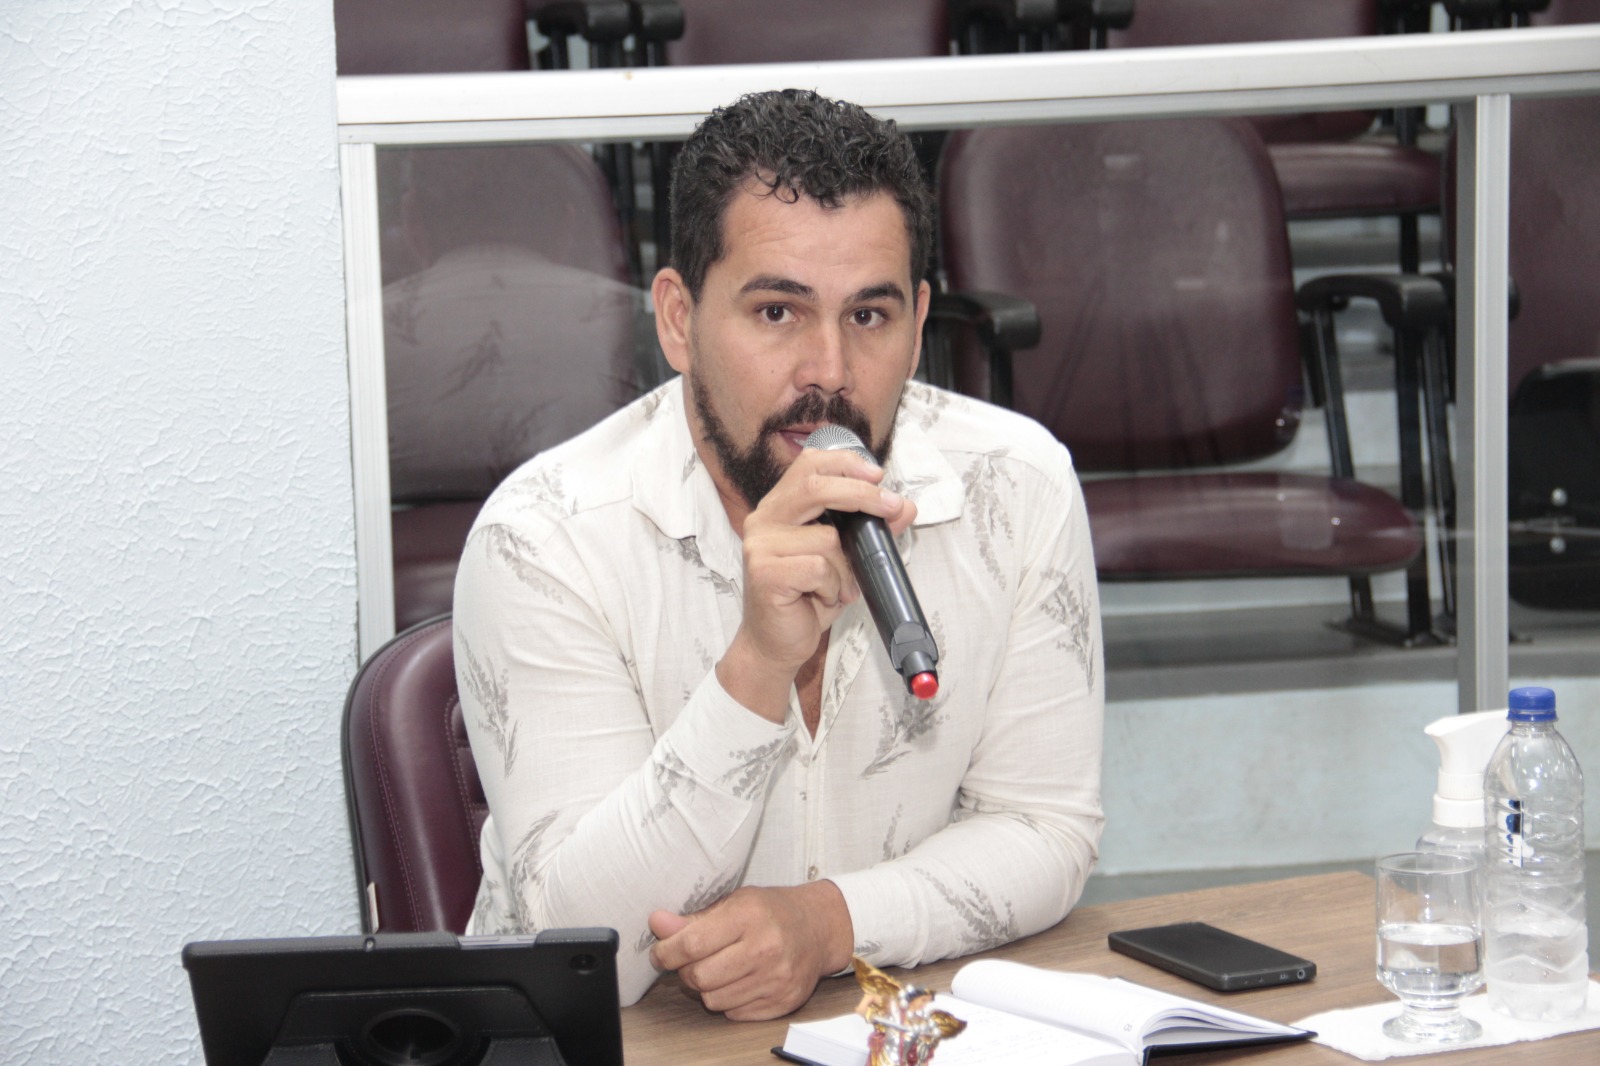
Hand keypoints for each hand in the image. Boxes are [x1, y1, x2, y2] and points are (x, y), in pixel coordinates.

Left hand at [647, 881, 854, 1019]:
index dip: (666, 952)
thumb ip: (694, 918)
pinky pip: (733, 1013)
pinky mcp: (782, 1002)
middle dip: (685, 971)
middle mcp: (765, 948)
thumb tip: (657, 923)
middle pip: (699, 977)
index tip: (661, 952)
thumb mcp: (735, 902)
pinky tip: (738, 980)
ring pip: (713, 999)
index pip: (692, 944)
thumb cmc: (773, 911)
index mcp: (749, 916)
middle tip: (691, 960)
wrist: (819, 927)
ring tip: (718, 968)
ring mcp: (776, 979)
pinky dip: (728, 1000)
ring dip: (706, 987)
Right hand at [719, 448, 915, 721]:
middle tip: (890, 507)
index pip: (808, 465)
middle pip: (814, 486)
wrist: (777, 643)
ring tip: (837, 586)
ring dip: (845, 568)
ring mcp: (760, 545)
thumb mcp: (846, 559)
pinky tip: (821, 597)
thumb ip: (871, 530)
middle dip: (861, 495)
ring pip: (826, 538)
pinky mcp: (764, 572)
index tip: (878, 475)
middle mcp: (764, 519)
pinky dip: (832, 586)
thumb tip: (905, 507)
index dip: (845, 463)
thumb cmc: (808, 598)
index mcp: (780, 507)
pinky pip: (818, 568)